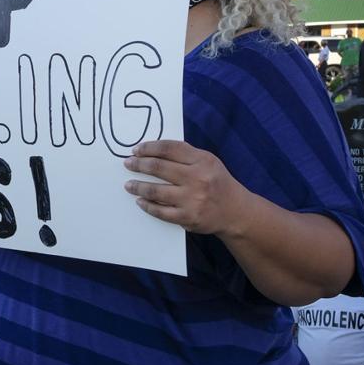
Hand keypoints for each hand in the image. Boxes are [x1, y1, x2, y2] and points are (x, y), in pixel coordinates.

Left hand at [123, 140, 245, 234]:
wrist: (235, 212)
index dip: (149, 147)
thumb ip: (185, 155)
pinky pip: (160, 211)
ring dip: (138, 186)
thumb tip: (153, 150)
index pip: (169, 148)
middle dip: (139, 164)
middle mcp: (197, 178)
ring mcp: (192, 199)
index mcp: (202, 160)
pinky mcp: (188, 217)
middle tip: (127, 164)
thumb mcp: (208, 162)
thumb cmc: (217, 183)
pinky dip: (147, 205)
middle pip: (159, 167)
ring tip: (128, 184)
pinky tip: (140, 201)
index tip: (136, 150)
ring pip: (156, 191)